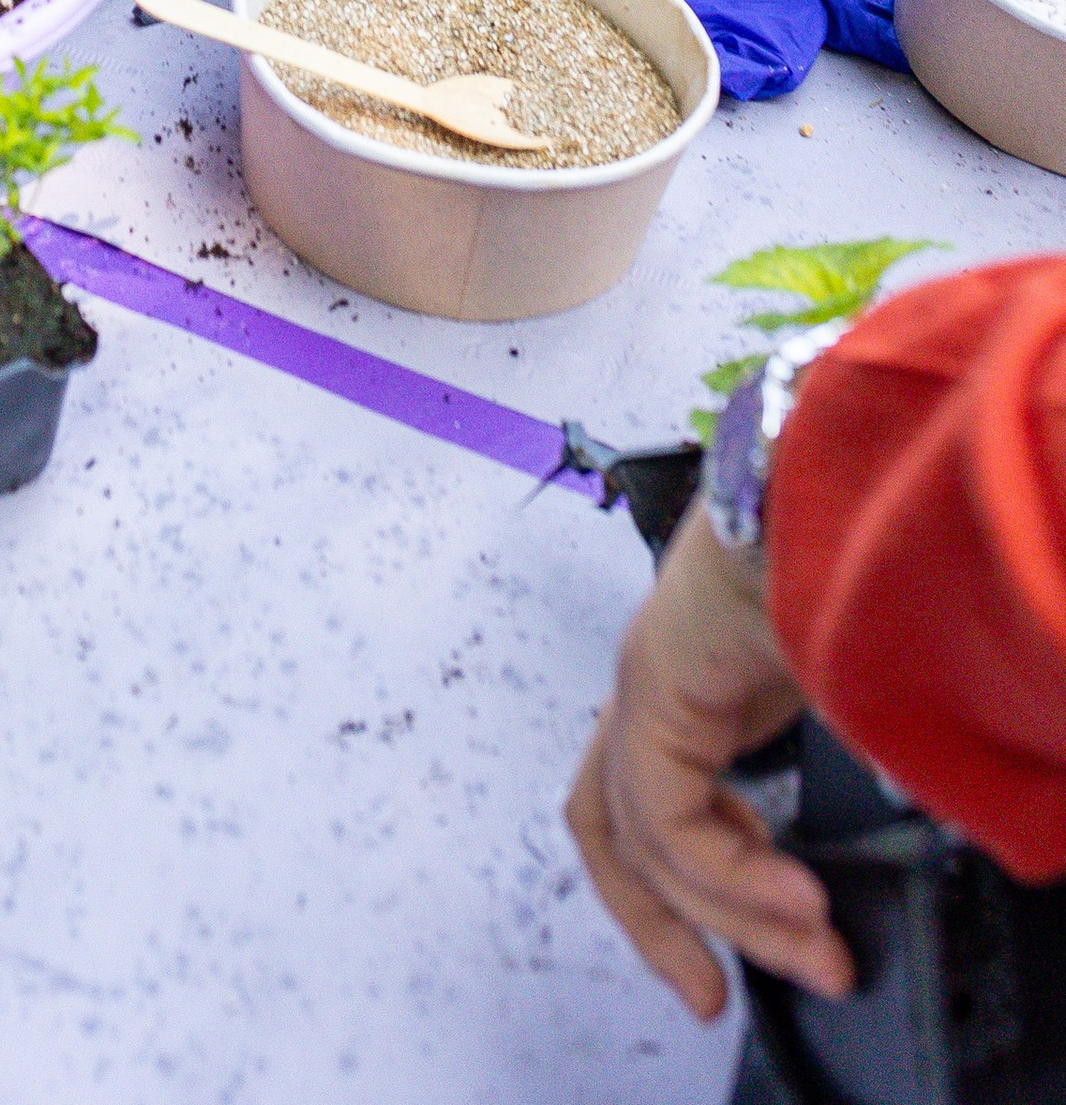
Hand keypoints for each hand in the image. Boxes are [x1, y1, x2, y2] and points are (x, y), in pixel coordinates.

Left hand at [566, 503, 847, 1022]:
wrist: (837, 492)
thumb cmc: (849, 563)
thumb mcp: (847, 690)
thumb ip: (843, 759)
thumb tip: (877, 826)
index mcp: (694, 677)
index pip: (653, 796)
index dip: (686, 883)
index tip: (739, 954)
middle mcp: (656, 680)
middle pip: (610, 825)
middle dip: (659, 921)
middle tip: (714, 994)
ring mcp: (647, 682)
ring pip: (636, 835)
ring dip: (719, 913)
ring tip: (812, 952)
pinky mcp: (655, 689)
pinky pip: (666, 818)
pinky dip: (727, 876)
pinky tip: (799, 901)